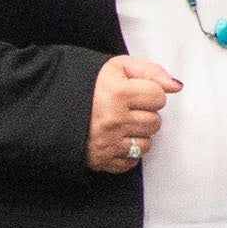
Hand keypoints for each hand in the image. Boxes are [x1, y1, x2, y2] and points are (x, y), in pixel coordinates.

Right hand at [86, 57, 181, 175]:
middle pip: (155, 121)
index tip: (135, 92)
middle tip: (126, 107)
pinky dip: (127, 151)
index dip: (149, 92)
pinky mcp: (102, 160)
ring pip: (147, 143)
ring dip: (138, 134)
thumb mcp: (117, 66)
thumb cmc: (85, 84)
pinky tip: (115, 138)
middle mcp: (113, 119)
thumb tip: (176, 86)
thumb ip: (150, 71)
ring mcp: (108, 142)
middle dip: (144, 114)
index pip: (159, 96)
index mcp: (117, 92)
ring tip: (121, 123)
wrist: (50, 105)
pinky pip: (132, 161)